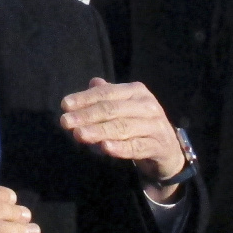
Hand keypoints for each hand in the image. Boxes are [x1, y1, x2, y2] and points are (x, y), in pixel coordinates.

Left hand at [60, 77, 185, 200]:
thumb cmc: (139, 125)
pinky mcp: (158, 146)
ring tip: (79, 134)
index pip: (106, 93)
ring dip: (98, 131)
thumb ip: (108, 96)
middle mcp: (147, 105)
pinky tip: (105, 148)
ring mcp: (154, 126)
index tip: (64, 105)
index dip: (84, 98)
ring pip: (122, 127)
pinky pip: (136, 147)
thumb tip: (92, 82)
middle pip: (111, 109)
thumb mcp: (124, 108)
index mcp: (136, 92)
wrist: (168, 150)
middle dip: (86, 115)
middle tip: (64, 122)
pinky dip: (120, 148)